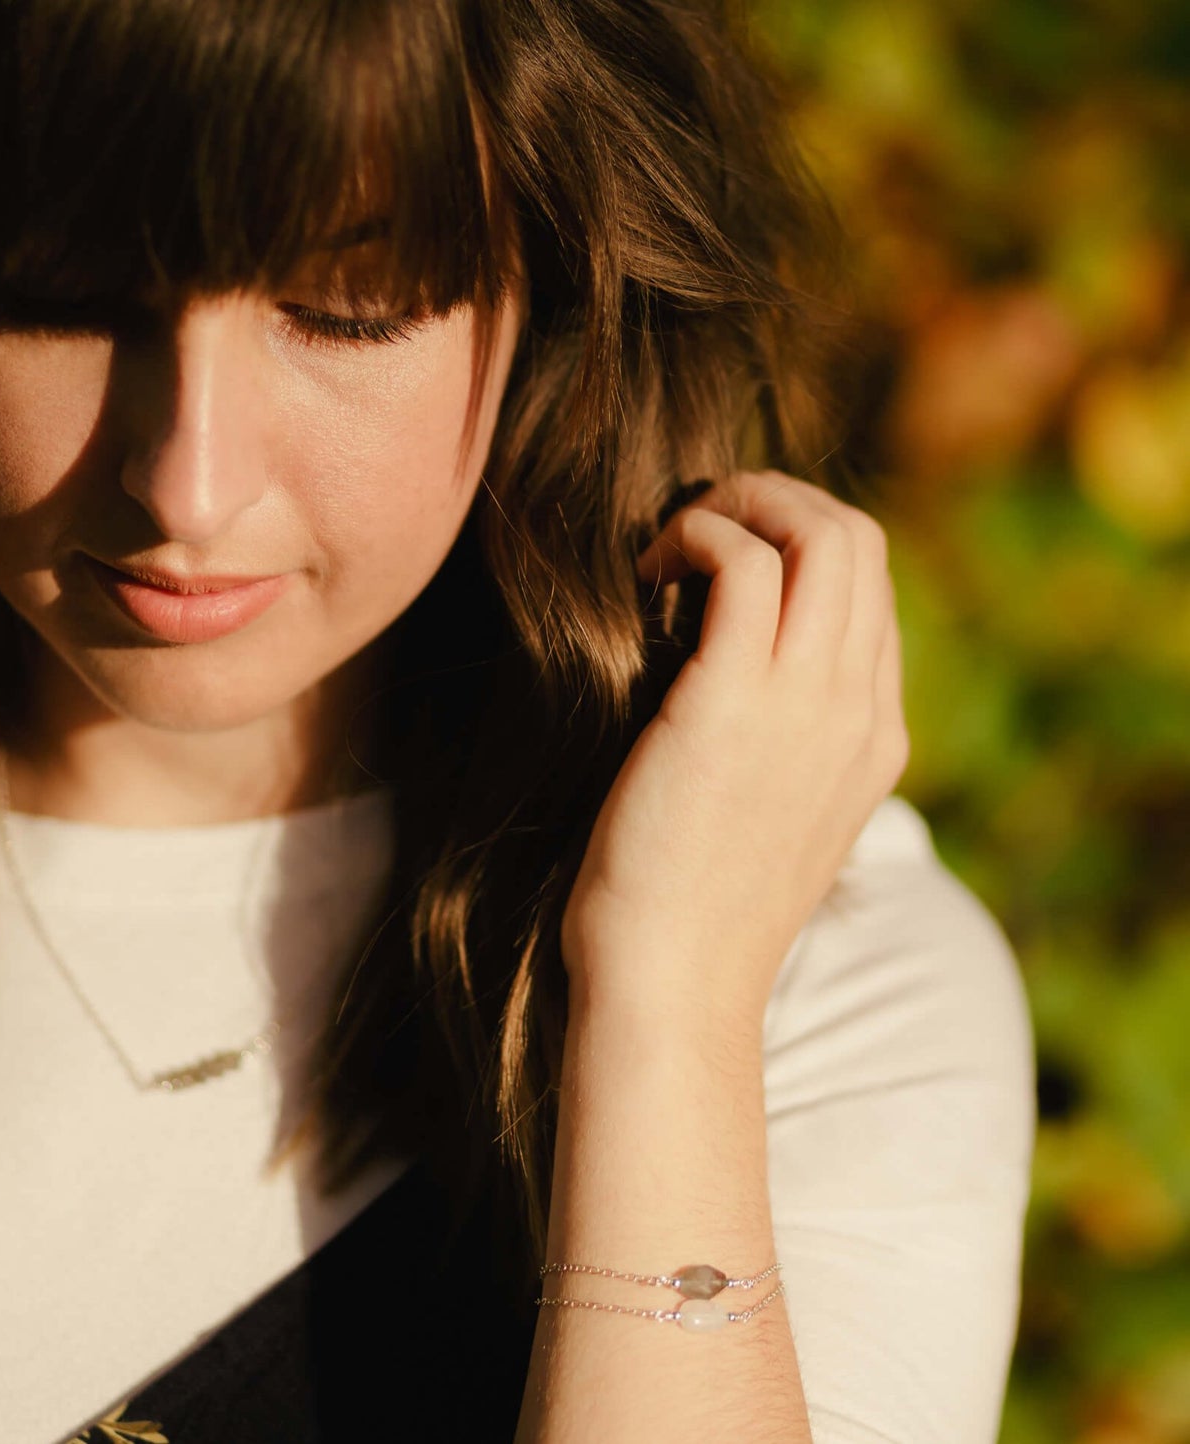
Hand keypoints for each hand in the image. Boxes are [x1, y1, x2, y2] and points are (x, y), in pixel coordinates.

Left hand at [560, 471, 909, 1023]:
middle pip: (859, 541)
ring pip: (822, 533)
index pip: (869, 592)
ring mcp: (808, 705)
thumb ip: (779, 745)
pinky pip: (746, 562)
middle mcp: (858, 710)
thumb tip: (720, 672)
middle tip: (701, 527)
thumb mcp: (768, 821)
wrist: (671, 986)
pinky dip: (699, 537)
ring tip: (675, 542)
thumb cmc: (691, 908)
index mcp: (874, 737)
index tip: (721, 563)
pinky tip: (648, 573)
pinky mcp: (734, 703)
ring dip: (743, 505)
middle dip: (779, 503)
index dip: (796, 549)